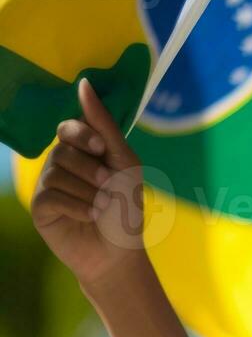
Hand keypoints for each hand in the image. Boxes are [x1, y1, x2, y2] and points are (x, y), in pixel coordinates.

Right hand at [30, 78, 151, 293]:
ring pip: (57, 171)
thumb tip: (83, 83)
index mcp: (82, 150)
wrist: (119, 253)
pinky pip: (52, 194)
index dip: (82, 133)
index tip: (100, 148)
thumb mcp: (124, 164)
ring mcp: (48, 184)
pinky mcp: (40, 206)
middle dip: (92, 169)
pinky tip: (89, 217)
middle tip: (109, 187)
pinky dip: (78, 206)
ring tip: (102, 207)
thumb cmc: (126, 209)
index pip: (70, 125)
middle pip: (64, 148)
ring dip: (89, 192)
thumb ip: (104, 125)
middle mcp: (61, 163)